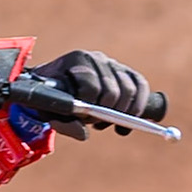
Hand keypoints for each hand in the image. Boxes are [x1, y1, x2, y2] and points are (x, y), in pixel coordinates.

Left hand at [30, 50, 149, 138]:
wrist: (55, 87)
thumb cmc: (52, 97)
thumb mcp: (50, 111)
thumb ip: (64, 124)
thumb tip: (84, 133)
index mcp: (76, 60)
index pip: (92, 86)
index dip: (89, 107)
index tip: (82, 116)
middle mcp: (96, 57)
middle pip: (113, 91)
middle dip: (106, 113)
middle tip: (94, 122)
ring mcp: (113, 63)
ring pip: (130, 90)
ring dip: (121, 114)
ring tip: (105, 123)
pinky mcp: (127, 72)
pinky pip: (141, 86)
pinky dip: (139, 108)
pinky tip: (125, 125)